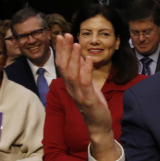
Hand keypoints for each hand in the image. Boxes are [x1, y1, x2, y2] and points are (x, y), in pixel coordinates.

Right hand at [55, 34, 117, 160]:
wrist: (98, 125)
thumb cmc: (93, 105)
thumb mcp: (88, 85)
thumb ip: (83, 72)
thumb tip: (81, 56)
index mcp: (70, 85)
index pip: (62, 65)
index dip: (61, 50)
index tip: (60, 36)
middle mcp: (71, 89)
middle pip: (64, 67)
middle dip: (64, 50)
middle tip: (65, 35)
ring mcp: (79, 95)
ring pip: (72, 74)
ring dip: (74, 58)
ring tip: (76, 43)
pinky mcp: (89, 100)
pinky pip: (86, 83)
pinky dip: (86, 70)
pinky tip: (89, 59)